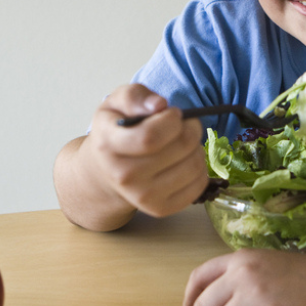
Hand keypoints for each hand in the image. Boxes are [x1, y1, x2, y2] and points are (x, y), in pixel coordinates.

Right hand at [80, 84, 207, 217]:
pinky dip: (200, 168)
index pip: (151, 137)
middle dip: (191, 128)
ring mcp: (142, 196)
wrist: (104, 171)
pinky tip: (184, 160)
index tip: (173, 113)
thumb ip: (135, 96)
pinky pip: (199, 185)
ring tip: (183, 142)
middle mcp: (124, 176)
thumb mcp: (115, 104)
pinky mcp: (160, 209)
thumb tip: (159, 105)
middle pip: (180, 148)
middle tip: (185, 124)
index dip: (172, 120)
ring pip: (193, 165)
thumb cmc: (115, 131)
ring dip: (197, 147)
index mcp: (109, 145)